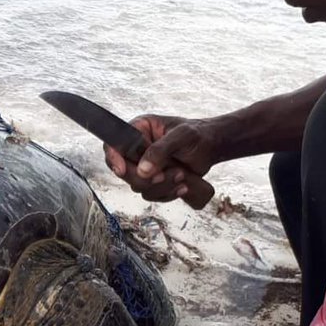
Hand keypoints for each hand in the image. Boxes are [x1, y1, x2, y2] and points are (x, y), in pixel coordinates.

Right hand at [105, 114, 224, 202]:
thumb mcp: (181, 136)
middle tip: (163, 175)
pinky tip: (183, 185)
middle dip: (145, 178)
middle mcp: (137, 150)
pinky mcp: (154, 181)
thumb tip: (143, 170)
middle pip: (123, 171)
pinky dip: (168, 193)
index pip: (113, 145)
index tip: (122, 170)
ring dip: (161, 186)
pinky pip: (152, 194)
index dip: (114, 159)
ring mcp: (145, 167)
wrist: (212, 147)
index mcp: (138, 130)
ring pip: (139, 186)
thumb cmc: (198, 134)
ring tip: (182, 175)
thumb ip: (160, 150)